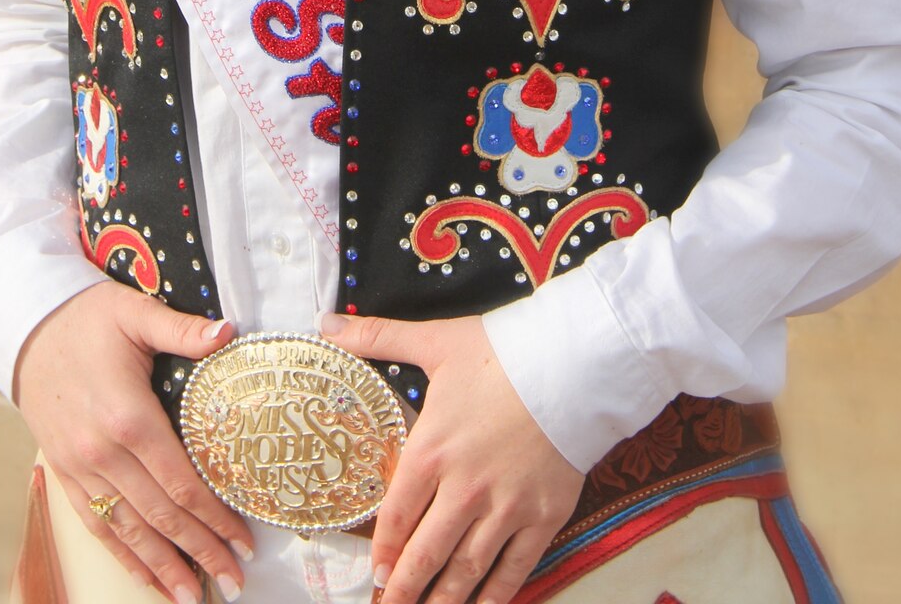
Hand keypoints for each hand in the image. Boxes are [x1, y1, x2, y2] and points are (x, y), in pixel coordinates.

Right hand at [15, 281, 254, 602]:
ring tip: (193, 596)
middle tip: (234, 579)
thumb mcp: (135, 312)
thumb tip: (229, 332)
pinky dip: (123, 554)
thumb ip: (183, 329)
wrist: (25, 328)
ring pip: (129, 530)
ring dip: (163, 567)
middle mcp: (104, 452)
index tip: (244, 538)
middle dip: (200, 552)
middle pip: (161, 516)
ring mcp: (81, 468)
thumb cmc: (86, 317)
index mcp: (129, 416)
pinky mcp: (65, 473)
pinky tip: (146, 575)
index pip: (181, 482)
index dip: (215, 516)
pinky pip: (97, 524)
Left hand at [320, 310, 583, 603]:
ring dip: (443, 600)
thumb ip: (377, 337)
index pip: (396, 516)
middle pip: (426, 554)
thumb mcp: (435, 340)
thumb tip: (328, 325)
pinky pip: (513, 570)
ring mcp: (504, 509)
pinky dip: (494, 596)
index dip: (382, 551)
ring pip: (466, 571)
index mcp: (432, 450)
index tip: (375, 574)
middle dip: (404, 589)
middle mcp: (463, 489)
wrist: (572, 363)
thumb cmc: (502, 351)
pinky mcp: (542, 518)